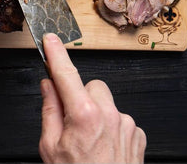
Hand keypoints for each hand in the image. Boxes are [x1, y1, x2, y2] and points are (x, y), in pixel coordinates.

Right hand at [39, 33, 145, 162]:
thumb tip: (48, 86)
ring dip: (97, 113)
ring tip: (90, 142)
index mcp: (84, 116)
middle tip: (72, 120)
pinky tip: (105, 148)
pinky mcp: (138, 133)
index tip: (50, 39)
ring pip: (108, 102)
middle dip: (81, 96)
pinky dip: (112, 127)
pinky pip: (121, 118)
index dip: (56, 53)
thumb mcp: (50, 148)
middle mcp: (110, 115)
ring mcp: (127, 124)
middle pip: (92, 86)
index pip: (66, 74)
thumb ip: (49, 111)